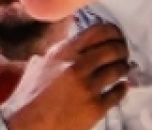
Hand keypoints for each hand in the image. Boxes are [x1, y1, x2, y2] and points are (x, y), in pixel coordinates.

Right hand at [1, 23, 129, 129]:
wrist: (28, 126)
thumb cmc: (28, 98)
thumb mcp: (39, 66)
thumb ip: (59, 53)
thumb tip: (75, 43)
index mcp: (63, 53)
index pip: (97, 32)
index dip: (112, 31)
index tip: (116, 35)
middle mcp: (77, 66)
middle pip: (112, 49)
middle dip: (122, 49)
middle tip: (123, 52)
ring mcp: (88, 87)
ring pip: (118, 69)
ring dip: (124, 67)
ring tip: (123, 68)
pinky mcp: (95, 108)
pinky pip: (118, 93)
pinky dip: (122, 88)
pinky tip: (122, 86)